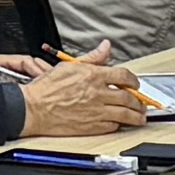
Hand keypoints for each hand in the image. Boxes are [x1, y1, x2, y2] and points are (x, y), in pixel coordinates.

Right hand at [8, 55, 156, 137]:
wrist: (33, 108)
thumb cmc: (46, 89)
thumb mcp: (69, 66)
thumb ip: (92, 58)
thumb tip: (105, 47)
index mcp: (93, 76)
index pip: (124, 76)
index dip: (134, 80)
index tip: (135, 84)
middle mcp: (98, 93)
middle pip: (128, 97)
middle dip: (139, 101)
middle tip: (141, 103)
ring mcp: (96, 111)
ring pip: (125, 114)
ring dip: (136, 116)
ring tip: (139, 117)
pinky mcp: (91, 126)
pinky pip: (113, 126)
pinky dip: (119, 124)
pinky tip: (120, 123)